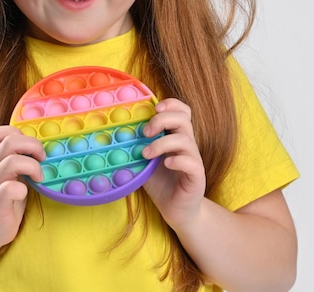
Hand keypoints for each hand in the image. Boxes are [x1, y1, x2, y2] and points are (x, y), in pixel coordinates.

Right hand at [0, 126, 44, 250]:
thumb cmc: (7, 200)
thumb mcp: (14, 175)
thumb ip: (23, 159)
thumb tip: (49, 147)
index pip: (1, 133)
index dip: (18, 133)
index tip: (33, 149)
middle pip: (10, 141)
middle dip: (32, 145)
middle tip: (42, 160)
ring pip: (11, 161)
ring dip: (31, 166)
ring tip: (39, 178)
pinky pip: (7, 189)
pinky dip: (19, 189)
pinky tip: (24, 194)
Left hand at [141, 98, 205, 228]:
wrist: (176, 210)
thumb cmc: (160, 182)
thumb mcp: (145, 160)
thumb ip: (138, 145)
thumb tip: (115, 134)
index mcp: (177, 136)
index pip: (182, 110)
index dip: (171, 104)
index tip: (154, 108)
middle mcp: (188, 144)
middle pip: (183, 118)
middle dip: (162, 120)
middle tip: (145, 132)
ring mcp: (194, 159)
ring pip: (185, 139)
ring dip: (162, 143)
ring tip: (146, 153)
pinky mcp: (197, 176)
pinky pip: (192, 162)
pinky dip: (177, 160)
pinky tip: (166, 164)